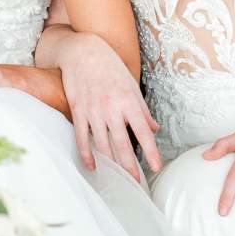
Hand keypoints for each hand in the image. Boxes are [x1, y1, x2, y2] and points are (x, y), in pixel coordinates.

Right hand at [54, 33, 160, 180]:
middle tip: (136, 183)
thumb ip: (143, 110)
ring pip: (102, 144)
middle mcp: (112, 109)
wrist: (83, 52)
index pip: (143, 132)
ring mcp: (93, 111)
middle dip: (130, 166)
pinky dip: (87, 154)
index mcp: (128, 102)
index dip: (150, 152)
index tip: (156, 167)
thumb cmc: (109, 66)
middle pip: (122, 144)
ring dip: (111, 163)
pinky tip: (93, 166)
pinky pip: (82, 138)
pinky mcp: (78, 111)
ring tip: (119, 179)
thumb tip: (155, 129)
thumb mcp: (131, 85)